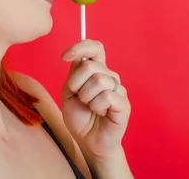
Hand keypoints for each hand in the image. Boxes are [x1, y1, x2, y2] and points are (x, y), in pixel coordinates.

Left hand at [61, 40, 130, 159]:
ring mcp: (118, 89)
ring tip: (91, 107)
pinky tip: (100, 113)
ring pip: (98, 81)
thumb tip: (78, 58)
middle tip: (80, 98)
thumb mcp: (68, 93)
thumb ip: (73, 75)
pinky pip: (106, 97)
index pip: (95, 48)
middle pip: (90, 66)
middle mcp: (109, 76)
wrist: (88, 141)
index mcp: (96, 70)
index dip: (80, 47)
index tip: (65, 56)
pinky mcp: (124, 103)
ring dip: (86, 98)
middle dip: (76, 84)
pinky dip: (96, 107)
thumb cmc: (80, 117)